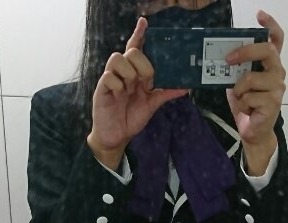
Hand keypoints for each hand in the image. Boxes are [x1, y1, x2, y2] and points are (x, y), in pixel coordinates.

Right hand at [88, 17, 188, 169]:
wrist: (118, 136)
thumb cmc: (131, 117)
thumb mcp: (152, 104)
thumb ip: (166, 93)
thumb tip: (185, 87)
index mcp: (134, 72)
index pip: (135, 47)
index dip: (139, 33)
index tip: (144, 22)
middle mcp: (122, 72)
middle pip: (131, 51)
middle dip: (143, 65)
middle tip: (147, 83)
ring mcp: (111, 79)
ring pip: (117, 58)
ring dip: (129, 73)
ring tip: (131, 89)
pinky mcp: (101, 89)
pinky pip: (108, 77)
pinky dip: (118, 85)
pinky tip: (120, 95)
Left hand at [227, 10, 285, 175]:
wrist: (254, 131)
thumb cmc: (247, 104)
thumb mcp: (237, 82)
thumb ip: (236, 68)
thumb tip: (221, 56)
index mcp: (270, 64)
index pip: (276, 40)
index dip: (270, 25)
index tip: (259, 15)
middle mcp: (278, 72)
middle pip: (267, 51)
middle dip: (245, 52)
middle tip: (228, 60)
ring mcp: (278, 87)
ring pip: (250, 78)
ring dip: (238, 90)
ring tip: (242, 99)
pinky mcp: (274, 103)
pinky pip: (249, 97)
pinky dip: (242, 104)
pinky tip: (248, 110)